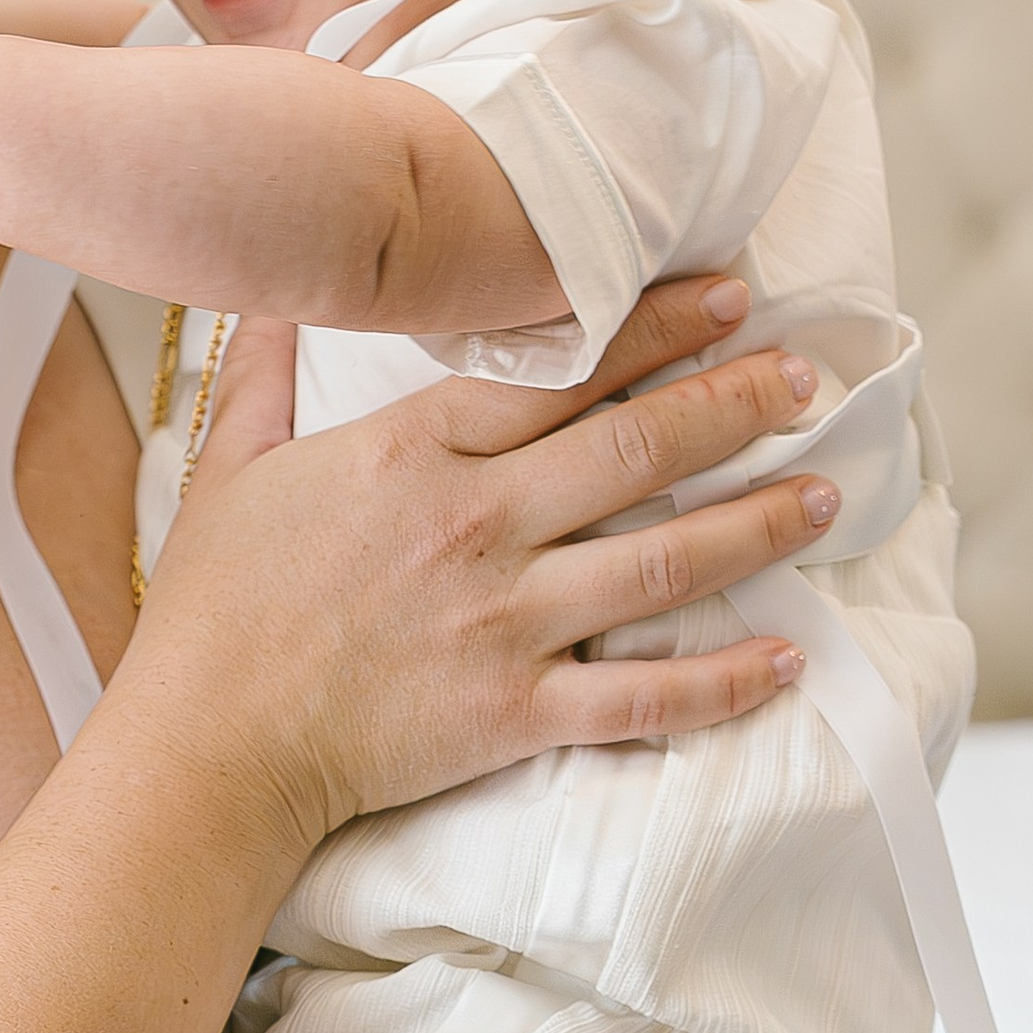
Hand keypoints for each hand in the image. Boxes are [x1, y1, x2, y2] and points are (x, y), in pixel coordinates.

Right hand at [126, 276, 840, 860]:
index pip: (562, 372)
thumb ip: (265, 372)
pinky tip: (784, 659)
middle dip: (737, 404)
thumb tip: (273, 289)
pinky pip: (642, 697)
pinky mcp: (515, 710)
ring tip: (825, 494)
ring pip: (663, 558)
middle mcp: (478, 524)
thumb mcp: (228, 466)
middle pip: (638, 448)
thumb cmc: (213, 609)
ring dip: (756, 524)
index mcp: (416, 451)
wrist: (208, 744)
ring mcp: (505, 620)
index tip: (728, 298)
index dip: (655, 328)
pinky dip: (721, 683)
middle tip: (807, 379)